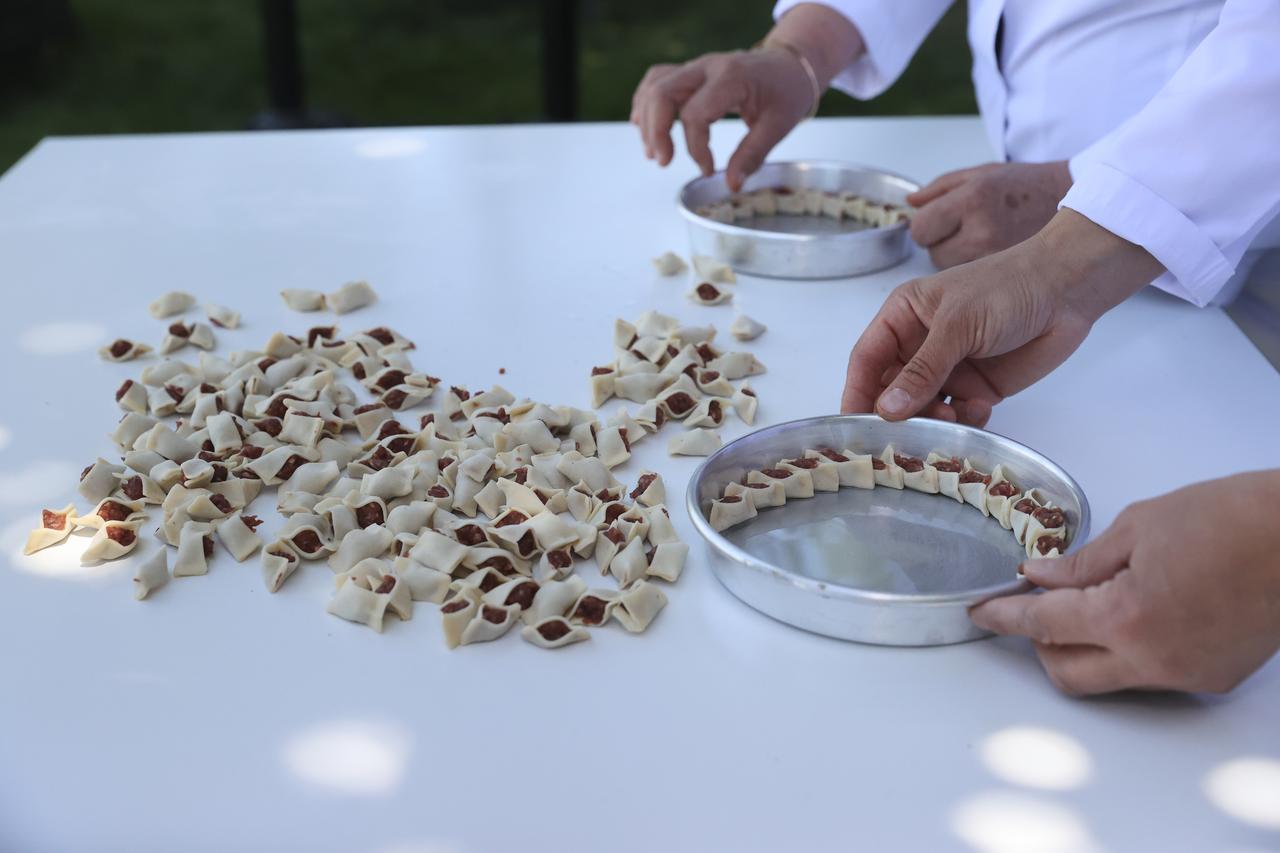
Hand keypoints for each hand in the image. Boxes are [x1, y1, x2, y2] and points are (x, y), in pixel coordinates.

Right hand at [630, 4, 862, 191]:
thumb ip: (753, 155)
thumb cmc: (786, 92)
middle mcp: (706, 67)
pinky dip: (647, 103)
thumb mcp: (779, 125)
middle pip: (662, 93)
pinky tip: (646, 127)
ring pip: (655, 85)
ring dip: (648, 120)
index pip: (695, 114)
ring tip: (653, 152)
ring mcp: (695, 67)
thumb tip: (732, 185)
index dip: (696, 148)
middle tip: (663, 162)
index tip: (708, 170)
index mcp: (730, 78)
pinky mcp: (690, 72)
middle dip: (656, 132)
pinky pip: (657, 80)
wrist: (789, 64)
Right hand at [841, 209, 1163, 423]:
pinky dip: (964, 420)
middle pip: (891, 390)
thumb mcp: (958, 324)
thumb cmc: (1006, 288)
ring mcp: (948, 369)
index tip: (853, 427)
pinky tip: (981, 409)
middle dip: (897, 414)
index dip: (857, 392)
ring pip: (923, 408)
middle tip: (904, 436)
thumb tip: (886, 410)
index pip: (867, 360)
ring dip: (932, 420)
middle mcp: (919, 345)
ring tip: (951, 420)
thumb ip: (923, 369)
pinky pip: (957, 416)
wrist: (1068, 290)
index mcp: (903, 317)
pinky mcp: (977, 388)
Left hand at [907, 161, 1072, 269]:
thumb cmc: (1023, 185)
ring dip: (958, 259)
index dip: (925, 227)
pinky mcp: (1007, 276)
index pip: (920, 230)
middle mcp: (982, 231)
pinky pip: (972, 282)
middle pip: (933, 255)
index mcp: (972, 200)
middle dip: (941, 244)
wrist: (1070, 201)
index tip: (936, 223)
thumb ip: (938, 188)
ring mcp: (996, 257)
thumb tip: (910, 204)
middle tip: (964, 231)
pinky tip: (992, 257)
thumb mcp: (979, 174)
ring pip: (952, 272)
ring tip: (982, 241)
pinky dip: (975, 273)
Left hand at [970, 471, 1279, 695]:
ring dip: (1084, 648)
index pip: (1043, 624)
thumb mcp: (1140, 525)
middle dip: (1039, 643)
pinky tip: (1135, 610)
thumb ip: (1081, 562)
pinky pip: (1149, 673)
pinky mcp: (1212, 677)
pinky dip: (1126, 648)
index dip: (1004, 616)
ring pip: (1108, 678)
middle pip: (1067, 673)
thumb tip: (1039, 577)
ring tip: (1091, 599)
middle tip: (1034, 603)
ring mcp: (1186, 675)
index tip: (980, 611)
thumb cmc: (1233, 518)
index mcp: (1127, 618)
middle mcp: (1154, 660)